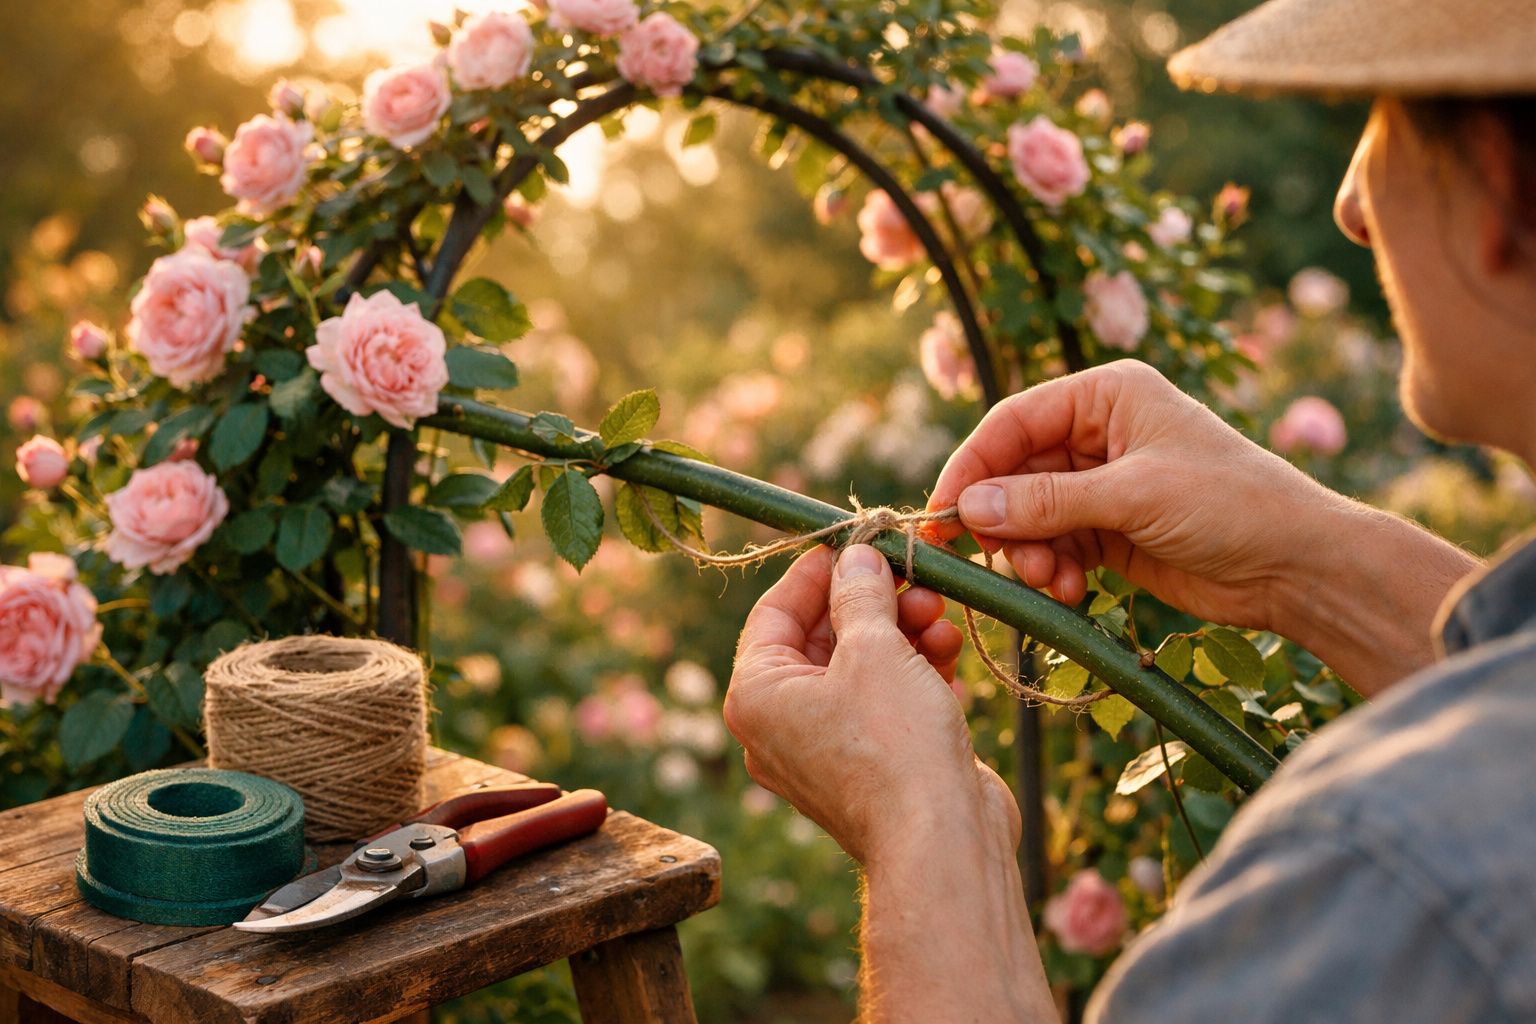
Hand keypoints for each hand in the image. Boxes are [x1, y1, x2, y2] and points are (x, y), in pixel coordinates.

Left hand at [726, 544, 1017, 864]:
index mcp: (756, 695)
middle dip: (873, 603)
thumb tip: (855, 559)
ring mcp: (826, 749)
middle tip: (913, 576)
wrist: (942, 841)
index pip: (772, 611)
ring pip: (859, 668)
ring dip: (902, 633)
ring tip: (940, 613)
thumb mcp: (873, 648)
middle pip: (821, 638)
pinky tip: (948, 651)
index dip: (815, 571)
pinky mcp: (871, 766)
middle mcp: (780, 725)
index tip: (853, 542)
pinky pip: (884, 702)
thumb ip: (860, 593)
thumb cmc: (894, 744)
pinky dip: (914, 672)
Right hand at [927, 359, 1343, 630]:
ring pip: (1030, 515)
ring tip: (1051, 581)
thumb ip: (1046, 502)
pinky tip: (1073, 591)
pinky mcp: (1111, 531)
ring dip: (1029, 552)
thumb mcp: (1132, 496)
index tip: (940, 512)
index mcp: (1107, 395)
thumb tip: (967, 509)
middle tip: (999, 560)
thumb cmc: (1228, 505)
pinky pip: (1056, 546)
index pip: (1013, 422)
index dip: (972, 466)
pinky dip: (1053, 570)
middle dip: (1004, 519)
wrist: (1298, 566)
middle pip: (1015, 471)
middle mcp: (1100, 433)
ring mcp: (1104, 484)